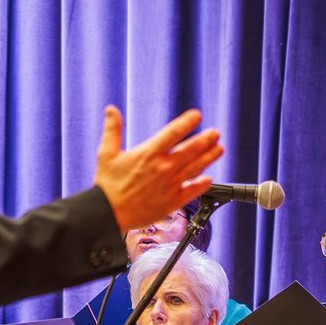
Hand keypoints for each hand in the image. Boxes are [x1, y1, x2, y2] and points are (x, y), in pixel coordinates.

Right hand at [93, 104, 223, 233]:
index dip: (186, 123)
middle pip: (190, 150)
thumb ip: (112, 130)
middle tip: (215, 133)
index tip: (196, 115)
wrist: (108, 214)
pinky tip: (209, 179)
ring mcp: (170, 185)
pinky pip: (191, 191)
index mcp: (148, 154)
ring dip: (209, 158)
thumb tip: (111, 110)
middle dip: (205, 140)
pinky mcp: (172, 201)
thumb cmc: (107, 185)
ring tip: (219, 149)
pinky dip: (201, 184)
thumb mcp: (106, 153)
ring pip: (195, 168)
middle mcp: (163, 168)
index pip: (172, 133)